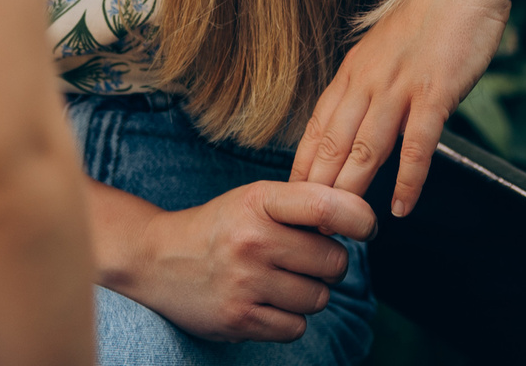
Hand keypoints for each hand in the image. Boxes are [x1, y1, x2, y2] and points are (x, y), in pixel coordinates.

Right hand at [111, 182, 374, 342]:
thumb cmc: (221, 227)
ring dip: (308, 294)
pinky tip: (265, 302)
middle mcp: (252, 240)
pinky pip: (296, 327)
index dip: (360, 218)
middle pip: (332, 261)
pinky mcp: (239, 319)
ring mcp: (244, 282)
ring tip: (279, 281)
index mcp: (259, 201)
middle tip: (303, 259)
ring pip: (318, 298)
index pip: (326, 207)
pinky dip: (288, 319)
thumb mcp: (255, 200)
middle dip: (328, 264)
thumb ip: (303, 206)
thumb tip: (362, 220)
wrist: (158, 260)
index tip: (368, 228)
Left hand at [290, 0, 514, 216]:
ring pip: (366, 149)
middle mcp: (368, 80)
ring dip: (353, 190)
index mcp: (354, 70)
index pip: (318, 126)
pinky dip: (408, 180)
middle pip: (333, 144)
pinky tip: (401, 207)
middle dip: (317, 187)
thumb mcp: (387, 46)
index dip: (304, 164)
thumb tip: (365, 111)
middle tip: (307, 224)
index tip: (293, 196)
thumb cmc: (432, 13)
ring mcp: (400, 87)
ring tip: (345, 224)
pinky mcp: (435, 93)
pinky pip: (417, 146)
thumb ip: (373, 80)